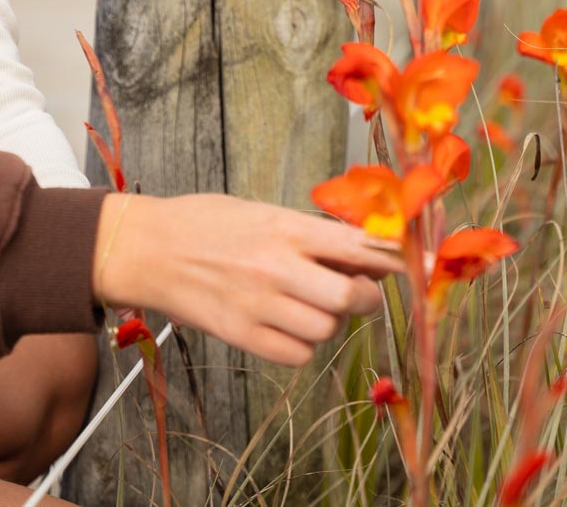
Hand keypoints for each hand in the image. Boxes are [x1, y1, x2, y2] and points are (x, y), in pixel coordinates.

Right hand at [92, 193, 401, 366]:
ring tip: (314, 307)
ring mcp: (258, 304)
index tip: (420, 268)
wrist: (146, 247)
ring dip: (333, 323)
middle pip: (351, 298)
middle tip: (361, 293)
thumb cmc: (205, 222)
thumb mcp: (264, 211)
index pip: (360, 247)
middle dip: (368, 299)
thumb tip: (368, 253)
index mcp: (287, 227)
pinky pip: (296, 355)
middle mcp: (277, 266)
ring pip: (327, 330)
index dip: (398, 261)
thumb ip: (313, 234)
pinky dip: (304, 345)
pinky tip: (290, 326)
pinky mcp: (239, 334)